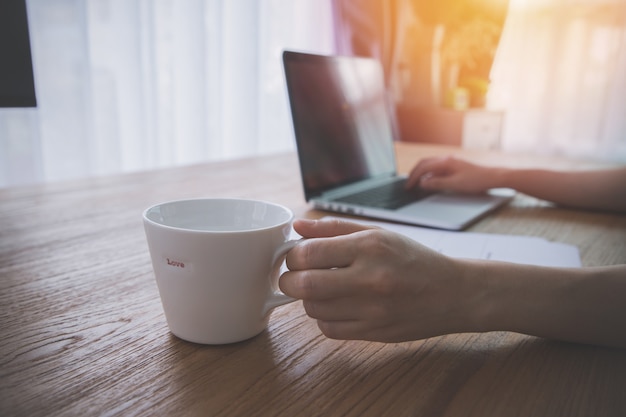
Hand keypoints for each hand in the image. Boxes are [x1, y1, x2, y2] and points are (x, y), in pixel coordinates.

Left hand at [279, 218, 478, 341]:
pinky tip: (337, 306)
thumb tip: (297, 227)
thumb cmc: (414, 259)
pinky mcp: (374, 333)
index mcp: (370, 246)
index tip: (297, 256)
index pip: (309, 253)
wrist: (453, 294)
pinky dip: (324, 318)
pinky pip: (329, 329)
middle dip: (289, 280)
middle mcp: (371, 278)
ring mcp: (373, 310)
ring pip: (313, 309)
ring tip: (322, 288)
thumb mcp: (378, 233)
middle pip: (304, 285)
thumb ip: (335, 229)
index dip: (293, 255)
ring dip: (308, 299)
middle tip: (294, 276)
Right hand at [405, 156, 499, 193]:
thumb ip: (437, 184)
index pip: (423, 168)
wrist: (492, 177)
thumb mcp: (455, 185)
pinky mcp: (454, 166)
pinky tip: (429, 181)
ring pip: (430, 165)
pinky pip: (436, 168)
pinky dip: (428, 174)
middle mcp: (446, 159)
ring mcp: (450, 162)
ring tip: (415, 183)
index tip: (408, 186)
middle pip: (424, 163)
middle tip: (408, 184)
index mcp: (445, 162)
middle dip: (414, 173)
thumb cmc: (476, 181)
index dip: (413, 177)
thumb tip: (422, 183)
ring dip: (420, 173)